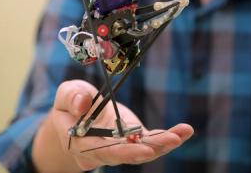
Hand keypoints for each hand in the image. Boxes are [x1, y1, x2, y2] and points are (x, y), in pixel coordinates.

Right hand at [33, 80, 193, 172]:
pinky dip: (167, 136)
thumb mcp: (66, 95)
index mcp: (80, 143)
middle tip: (171, 141)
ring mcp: (120, 147)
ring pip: (142, 151)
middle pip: (126, 155)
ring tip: (182, 133)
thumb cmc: (70, 105)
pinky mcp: (133, 139)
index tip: (143, 149)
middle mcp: (102, 151)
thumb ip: (71, 98)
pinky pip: (151, 141)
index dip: (122, 151)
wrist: (77, 118)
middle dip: (150, 149)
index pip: (100, 151)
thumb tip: (83, 104)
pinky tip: (185, 131)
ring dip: (163, 144)